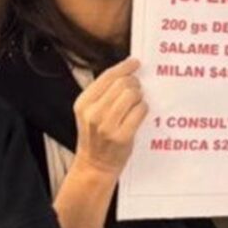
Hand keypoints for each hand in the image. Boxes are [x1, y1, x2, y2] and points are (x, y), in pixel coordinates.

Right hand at [71, 58, 148, 176]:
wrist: (94, 165)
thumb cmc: (96, 136)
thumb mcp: (90, 112)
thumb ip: (104, 94)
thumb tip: (128, 72)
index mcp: (83, 103)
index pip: (107, 76)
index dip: (124, 67)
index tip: (135, 62)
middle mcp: (93, 113)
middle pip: (122, 83)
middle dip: (134, 82)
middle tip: (138, 88)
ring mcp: (107, 125)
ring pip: (132, 95)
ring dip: (140, 96)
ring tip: (137, 102)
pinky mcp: (122, 136)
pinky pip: (140, 111)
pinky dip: (143, 108)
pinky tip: (140, 112)